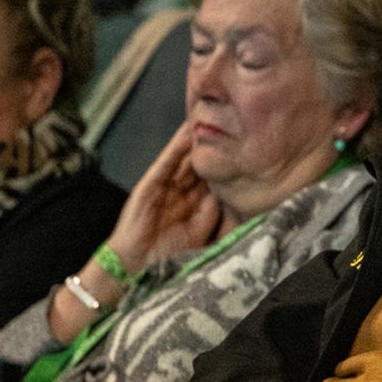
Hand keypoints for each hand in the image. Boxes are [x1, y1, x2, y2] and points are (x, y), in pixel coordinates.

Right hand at [105, 121, 221, 272]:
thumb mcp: (200, 231)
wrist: (135, 267)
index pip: (215, 176)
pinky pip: (167, 161)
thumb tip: (231, 190)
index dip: (228, 160)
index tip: (246, 142)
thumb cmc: (169, 254)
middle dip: (216, 143)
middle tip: (233, 118)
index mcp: (195, 202)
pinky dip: (177, 146)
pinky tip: (188, 131)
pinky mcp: (151, 183)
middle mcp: (182, 189)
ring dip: (197, 137)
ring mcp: (166, 184)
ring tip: (212, 114)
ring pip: (186, 156)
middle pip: (203, 161)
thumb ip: (214, 211)